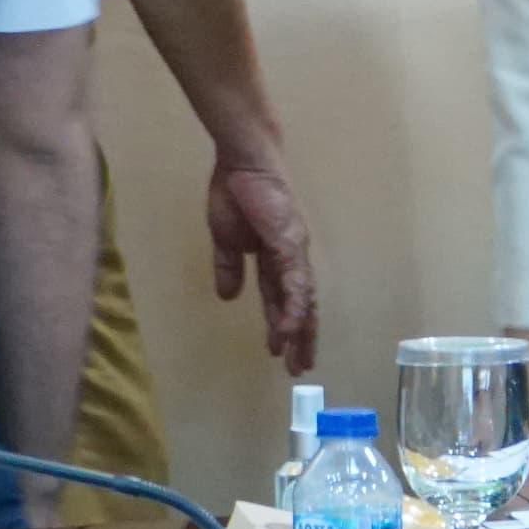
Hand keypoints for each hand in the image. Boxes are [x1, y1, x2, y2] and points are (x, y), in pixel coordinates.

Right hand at [207, 155, 318, 370]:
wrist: (242, 160)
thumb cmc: (234, 192)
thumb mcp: (225, 239)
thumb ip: (229, 267)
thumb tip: (228, 296)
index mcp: (274, 258)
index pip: (282, 299)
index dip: (283, 325)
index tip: (279, 352)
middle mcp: (291, 257)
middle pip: (299, 304)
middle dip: (300, 337)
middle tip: (299, 368)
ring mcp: (293, 249)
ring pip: (302, 298)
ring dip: (301, 330)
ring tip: (298, 358)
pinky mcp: (289, 240)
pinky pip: (294, 278)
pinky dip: (295, 304)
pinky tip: (294, 326)